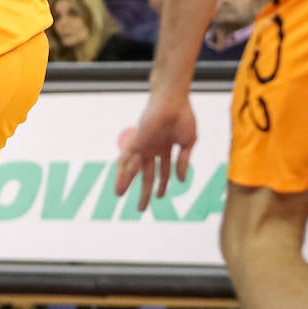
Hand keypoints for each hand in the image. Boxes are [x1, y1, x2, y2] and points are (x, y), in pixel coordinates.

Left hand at [115, 92, 196, 211]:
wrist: (173, 100)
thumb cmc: (183, 117)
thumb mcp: (188, 143)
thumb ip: (183, 162)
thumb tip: (181, 181)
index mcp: (166, 149)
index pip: (163, 172)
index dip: (162, 185)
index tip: (160, 198)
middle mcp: (153, 149)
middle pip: (147, 175)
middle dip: (144, 191)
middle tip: (140, 208)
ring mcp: (144, 145)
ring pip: (133, 169)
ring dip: (126, 182)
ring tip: (119, 196)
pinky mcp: (136, 141)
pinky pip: (126, 158)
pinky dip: (122, 171)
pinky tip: (120, 182)